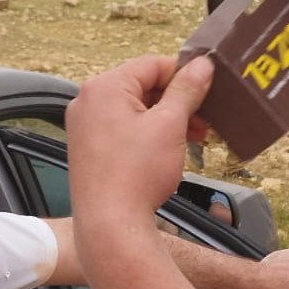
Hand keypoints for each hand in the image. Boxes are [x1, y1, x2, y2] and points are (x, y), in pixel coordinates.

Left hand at [67, 54, 213, 219]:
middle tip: (202, 122)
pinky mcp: (86, 148)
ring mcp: (83, 125)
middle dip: (175, 102)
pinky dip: (145, 133)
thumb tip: (202, 65)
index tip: (205, 90)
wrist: (110, 224)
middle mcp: (87, 101)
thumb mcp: (170, 125)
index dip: (183, 75)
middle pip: (141, 86)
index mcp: (105, 86)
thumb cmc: (136, 174)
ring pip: (132, 109)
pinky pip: (120, 128)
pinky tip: (166, 150)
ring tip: (190, 139)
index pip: (151, 65)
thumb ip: (187, 90)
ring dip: (164, 120)